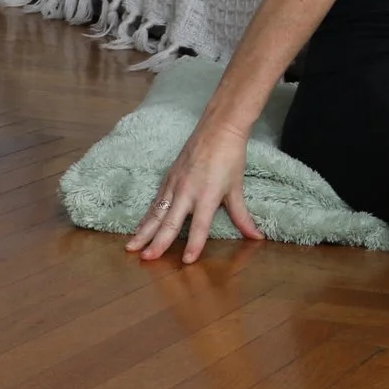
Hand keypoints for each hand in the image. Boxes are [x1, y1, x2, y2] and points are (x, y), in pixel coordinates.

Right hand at [126, 120, 261, 263]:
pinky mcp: (169, 177)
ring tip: (131, 247)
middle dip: (157, 242)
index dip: (195, 244)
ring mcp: (175, 183)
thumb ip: (242, 216)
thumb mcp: (237, 188)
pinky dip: (146, 217)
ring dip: (144, 231)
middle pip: (170, 221)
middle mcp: (188, 191)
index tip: (186, 261)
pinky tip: (139, 228)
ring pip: (157, 212)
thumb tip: (257, 238)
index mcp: (207, 195)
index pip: (200, 225)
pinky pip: (155, 201)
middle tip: (146, 259)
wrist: (219, 127)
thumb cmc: (231, 157)